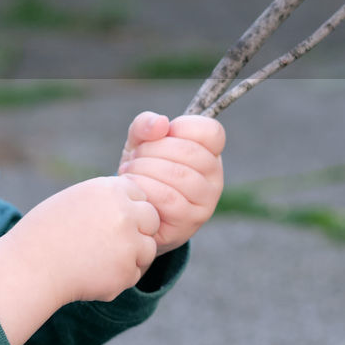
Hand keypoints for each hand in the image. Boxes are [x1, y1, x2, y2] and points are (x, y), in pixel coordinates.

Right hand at [0, 176, 159, 344]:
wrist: (29, 267)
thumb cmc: (45, 233)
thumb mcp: (75, 201)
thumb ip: (106, 200)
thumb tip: (135, 206)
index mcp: (109, 189)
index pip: (140, 194)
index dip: (129, 208)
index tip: (111, 221)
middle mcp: (124, 212)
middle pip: (152, 219)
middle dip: (138, 231)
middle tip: (113, 243)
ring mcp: (129, 243)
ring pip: (148, 249)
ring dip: (131, 256)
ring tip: (97, 260)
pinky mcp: (127, 271)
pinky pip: (134, 274)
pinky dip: (118, 278)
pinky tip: (91, 275)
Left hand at [118, 111, 224, 254]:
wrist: (133, 211)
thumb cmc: (142, 172)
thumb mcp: (139, 143)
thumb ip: (146, 125)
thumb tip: (161, 123)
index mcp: (208, 152)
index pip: (212, 132)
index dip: (183, 127)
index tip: (162, 134)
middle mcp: (214, 176)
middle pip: (190, 151)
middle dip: (152, 149)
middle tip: (134, 157)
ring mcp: (206, 200)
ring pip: (179, 175)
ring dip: (145, 169)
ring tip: (129, 172)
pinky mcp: (190, 221)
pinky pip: (169, 199)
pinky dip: (146, 189)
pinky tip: (133, 188)